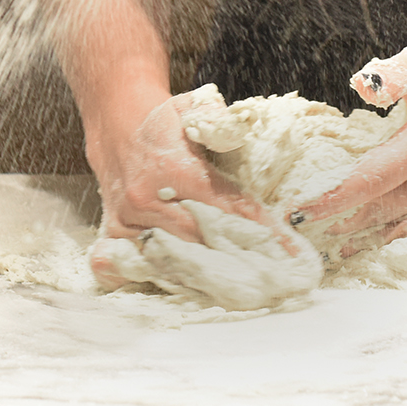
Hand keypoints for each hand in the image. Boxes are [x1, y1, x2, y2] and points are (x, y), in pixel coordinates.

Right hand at [88, 91, 303, 287]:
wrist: (115, 125)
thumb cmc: (162, 124)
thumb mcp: (191, 107)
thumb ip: (216, 119)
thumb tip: (238, 130)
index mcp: (176, 169)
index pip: (228, 207)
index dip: (263, 232)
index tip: (292, 255)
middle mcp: (149, 198)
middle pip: (203, 244)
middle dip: (241, 264)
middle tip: (275, 283)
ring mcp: (129, 219)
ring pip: (172, 261)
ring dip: (205, 280)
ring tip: (242, 298)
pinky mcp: (114, 232)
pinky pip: (133, 267)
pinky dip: (159, 281)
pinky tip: (186, 291)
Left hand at [293, 36, 406, 252]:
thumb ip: (395, 72)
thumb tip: (361, 87)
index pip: (373, 179)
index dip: (335, 198)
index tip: (302, 211)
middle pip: (383, 209)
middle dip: (341, 221)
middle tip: (302, 230)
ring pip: (403, 225)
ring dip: (365, 235)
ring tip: (328, 243)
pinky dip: (397, 237)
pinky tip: (370, 245)